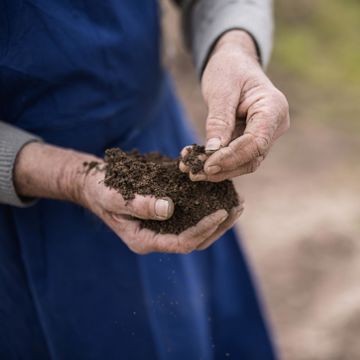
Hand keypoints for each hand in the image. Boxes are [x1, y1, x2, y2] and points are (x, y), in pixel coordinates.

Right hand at [14, 142, 242, 253]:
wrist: (93, 183)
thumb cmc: (100, 189)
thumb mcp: (114, 196)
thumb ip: (138, 204)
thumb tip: (168, 208)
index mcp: (145, 239)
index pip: (181, 243)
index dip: (203, 229)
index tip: (221, 212)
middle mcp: (157, 236)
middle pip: (195, 239)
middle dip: (218, 226)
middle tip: (238, 207)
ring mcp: (163, 225)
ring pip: (197, 228)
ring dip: (218, 218)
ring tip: (237, 202)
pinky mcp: (166, 212)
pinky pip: (190, 213)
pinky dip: (207, 205)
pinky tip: (220, 192)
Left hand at [180, 30, 289, 181]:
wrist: (234, 63)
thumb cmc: (230, 69)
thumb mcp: (221, 90)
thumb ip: (219, 120)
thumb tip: (213, 151)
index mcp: (273, 109)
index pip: (256, 143)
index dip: (232, 157)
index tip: (207, 165)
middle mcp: (274, 126)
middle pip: (251, 158)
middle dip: (222, 168)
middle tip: (193, 173)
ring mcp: (264, 135)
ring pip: (243, 162)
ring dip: (216, 169)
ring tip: (189, 169)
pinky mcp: (250, 140)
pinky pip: (235, 156)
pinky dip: (215, 160)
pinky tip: (194, 160)